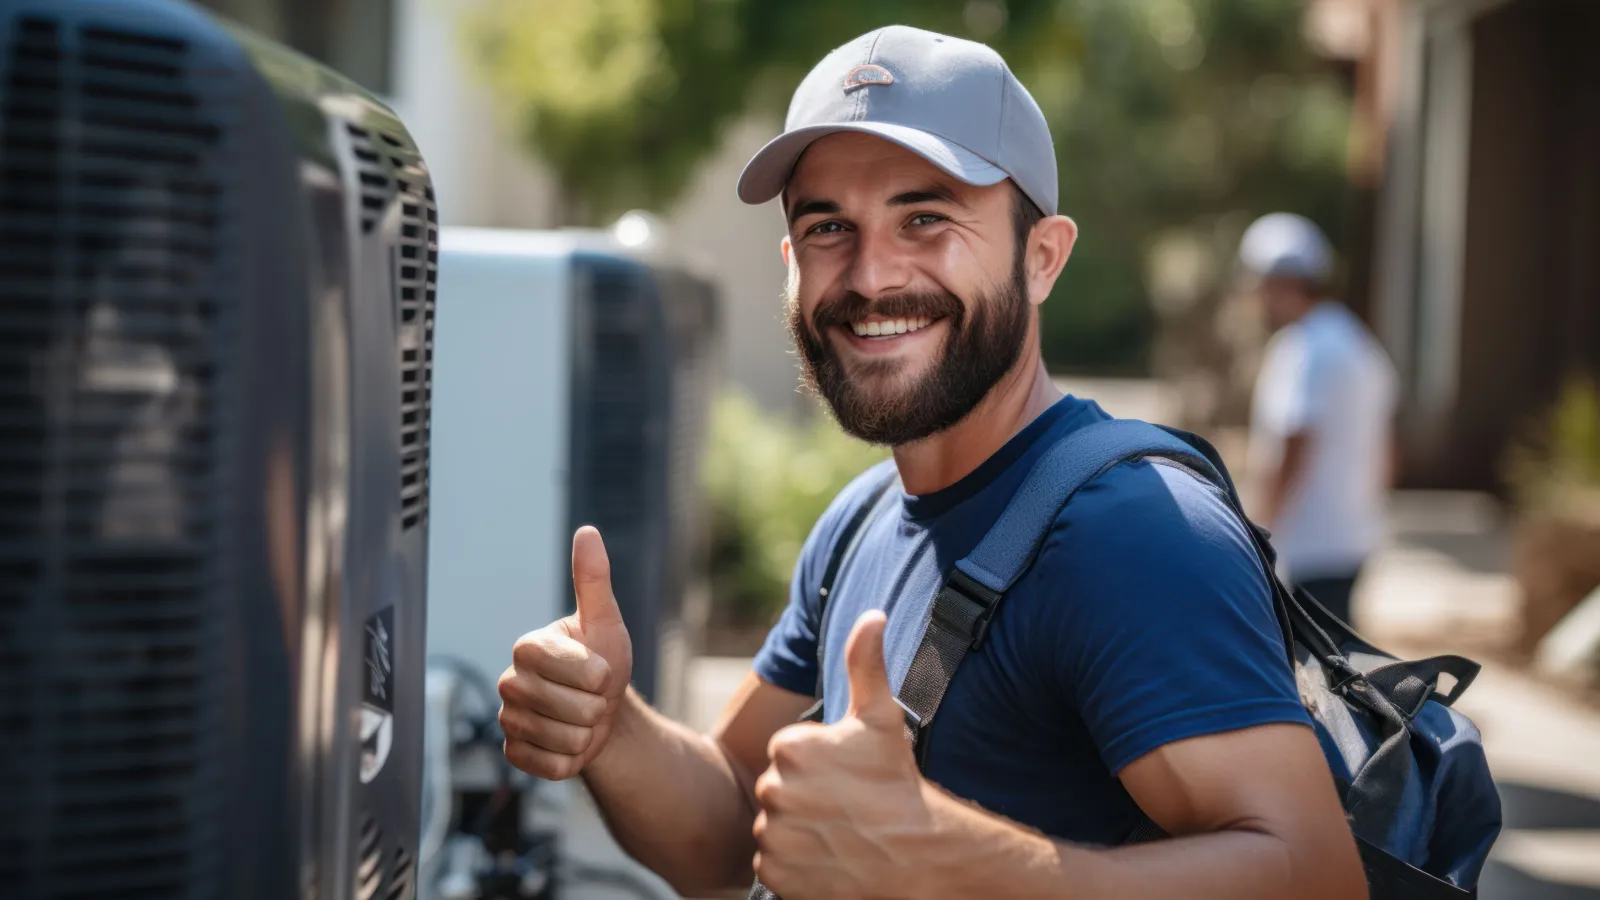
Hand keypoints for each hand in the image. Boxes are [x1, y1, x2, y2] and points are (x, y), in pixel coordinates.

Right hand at [499, 526, 632, 779]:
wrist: (602, 712)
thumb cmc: (602, 660)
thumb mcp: (605, 622)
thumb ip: (593, 580)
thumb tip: (587, 532)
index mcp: (528, 647)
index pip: (567, 667)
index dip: (596, 673)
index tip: (603, 670)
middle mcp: (509, 682)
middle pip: (569, 707)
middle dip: (597, 706)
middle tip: (594, 698)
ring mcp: (508, 720)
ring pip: (564, 738)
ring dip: (587, 733)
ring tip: (583, 718)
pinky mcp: (513, 754)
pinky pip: (553, 766)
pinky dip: (573, 758)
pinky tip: (570, 742)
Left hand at [752, 610, 933, 899]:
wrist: (918, 855)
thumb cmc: (899, 784)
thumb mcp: (883, 718)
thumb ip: (866, 663)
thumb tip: (871, 615)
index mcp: (790, 747)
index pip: (787, 754)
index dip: (818, 766)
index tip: (846, 777)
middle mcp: (772, 790)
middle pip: (778, 790)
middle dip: (805, 797)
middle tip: (844, 807)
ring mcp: (773, 836)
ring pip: (775, 827)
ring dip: (799, 831)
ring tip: (838, 833)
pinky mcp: (775, 873)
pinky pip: (772, 864)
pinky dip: (794, 865)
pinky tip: (827, 858)